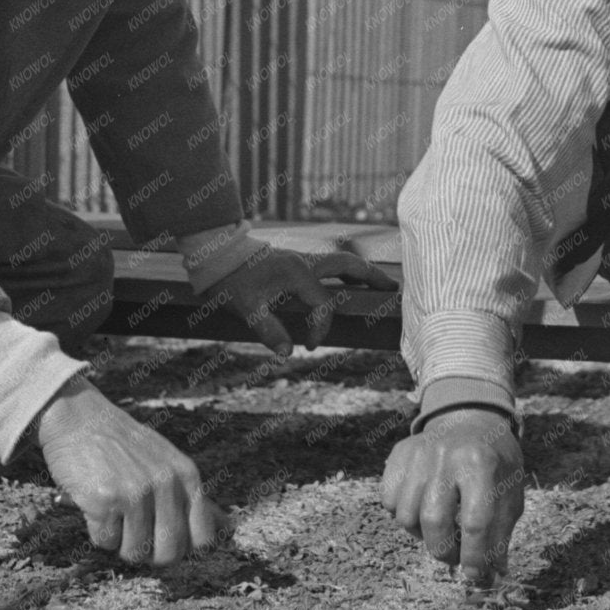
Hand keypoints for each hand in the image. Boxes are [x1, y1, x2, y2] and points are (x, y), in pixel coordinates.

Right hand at [35, 378, 221, 565]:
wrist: (78, 419)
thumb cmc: (122, 444)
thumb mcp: (167, 461)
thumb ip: (193, 496)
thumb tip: (228, 528)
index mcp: (187, 474)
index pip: (203, 538)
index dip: (182, 547)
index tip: (164, 539)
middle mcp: (166, 483)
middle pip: (169, 553)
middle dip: (149, 553)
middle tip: (133, 531)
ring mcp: (137, 491)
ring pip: (134, 553)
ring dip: (119, 541)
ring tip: (114, 510)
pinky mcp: (107, 499)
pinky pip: (105, 541)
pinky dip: (97, 531)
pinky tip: (95, 503)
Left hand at [209, 247, 392, 355]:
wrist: (217, 257)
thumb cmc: (232, 282)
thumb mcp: (245, 308)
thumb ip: (268, 330)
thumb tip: (287, 352)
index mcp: (298, 273)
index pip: (323, 305)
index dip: (321, 328)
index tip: (310, 346)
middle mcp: (306, 262)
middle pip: (348, 265)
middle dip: (371, 277)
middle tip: (392, 288)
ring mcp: (302, 258)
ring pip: (340, 261)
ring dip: (360, 271)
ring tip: (378, 283)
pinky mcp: (296, 261)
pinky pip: (329, 264)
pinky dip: (345, 270)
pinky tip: (347, 280)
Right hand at [381, 410, 525, 586]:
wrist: (473, 420)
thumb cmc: (495, 463)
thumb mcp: (510, 493)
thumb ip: (501, 534)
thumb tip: (493, 576)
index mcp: (481, 463)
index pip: (475, 522)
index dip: (474, 556)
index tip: (474, 575)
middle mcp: (447, 455)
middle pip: (433, 521)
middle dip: (443, 551)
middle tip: (453, 558)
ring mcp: (420, 452)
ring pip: (406, 514)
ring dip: (422, 535)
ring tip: (439, 532)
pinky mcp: (400, 452)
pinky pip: (388, 499)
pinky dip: (402, 513)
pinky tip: (421, 510)